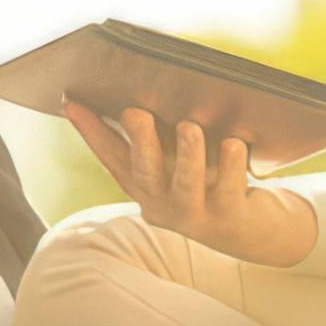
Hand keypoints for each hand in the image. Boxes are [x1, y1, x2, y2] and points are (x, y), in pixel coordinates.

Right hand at [63, 100, 318, 268]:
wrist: (256, 232)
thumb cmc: (212, 183)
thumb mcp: (180, 161)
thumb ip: (161, 137)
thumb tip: (141, 93)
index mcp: (145, 186)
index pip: (112, 156)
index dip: (90, 131)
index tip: (70, 102)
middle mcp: (163, 204)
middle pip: (145, 173)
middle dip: (140, 141)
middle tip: (135, 112)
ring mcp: (195, 214)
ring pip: (186, 184)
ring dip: (187, 155)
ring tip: (190, 127)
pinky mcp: (229, 218)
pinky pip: (230, 190)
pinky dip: (232, 166)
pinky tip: (235, 143)